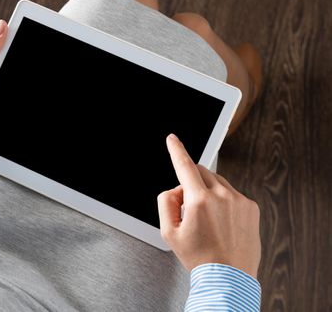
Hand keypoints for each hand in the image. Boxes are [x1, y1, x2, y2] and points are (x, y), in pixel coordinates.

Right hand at [158, 134, 260, 277]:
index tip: (172, 139)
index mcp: (200, 201)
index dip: (176, 150)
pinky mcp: (251, 207)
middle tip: (188, 208)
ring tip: (206, 219)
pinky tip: (220, 221)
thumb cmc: (199, 258)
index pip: (184, 166)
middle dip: (190, 181)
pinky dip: (223, 200)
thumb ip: (166, 202)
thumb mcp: (168, 232)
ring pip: (216, 181)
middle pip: (200, 171)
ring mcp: (240, 200)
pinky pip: (231, 193)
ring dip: (207, 190)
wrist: (229, 277)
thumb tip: (176, 189)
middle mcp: (222, 196)